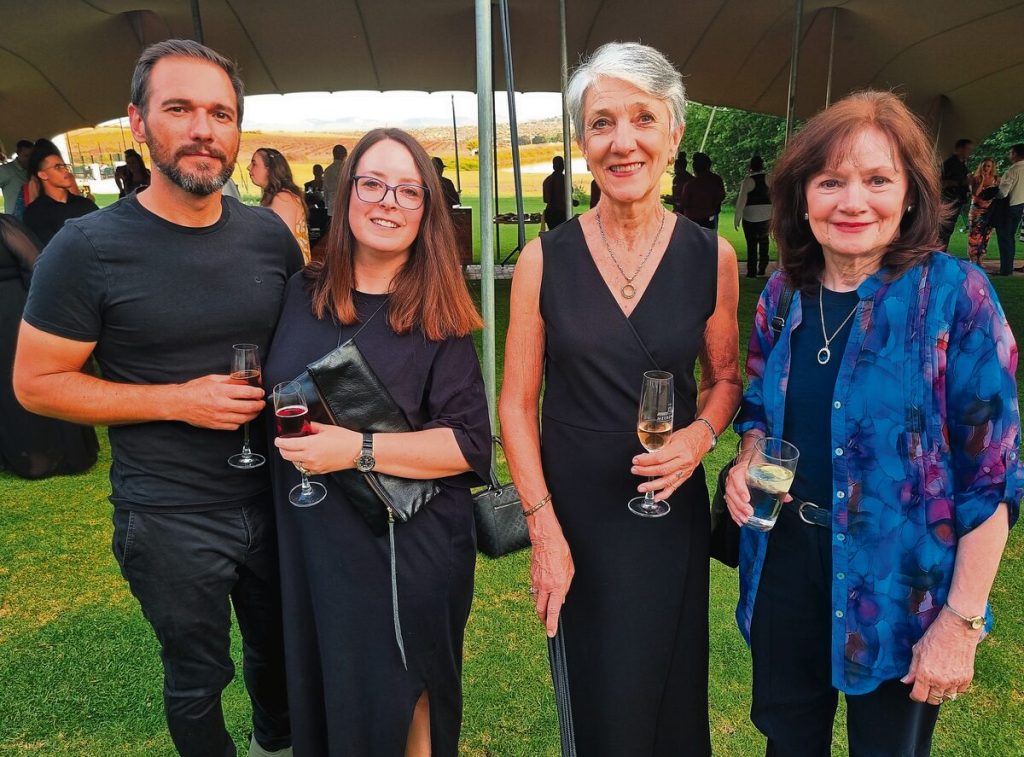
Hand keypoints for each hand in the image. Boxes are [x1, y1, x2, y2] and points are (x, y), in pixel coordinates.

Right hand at [175, 374, 264, 429]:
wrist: (179, 403)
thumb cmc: (194, 389)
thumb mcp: (213, 379)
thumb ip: (230, 380)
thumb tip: (245, 381)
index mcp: (222, 391)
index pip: (247, 393)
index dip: (258, 393)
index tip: (260, 392)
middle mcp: (222, 404)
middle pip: (249, 407)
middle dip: (259, 405)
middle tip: (261, 403)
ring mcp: (220, 416)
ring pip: (244, 419)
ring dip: (253, 415)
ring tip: (255, 410)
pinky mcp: (216, 425)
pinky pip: (235, 426)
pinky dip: (241, 422)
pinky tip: (241, 417)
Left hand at [274, 422, 360, 474]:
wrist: (357, 451)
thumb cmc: (344, 439)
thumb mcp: (326, 428)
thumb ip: (311, 427)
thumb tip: (302, 426)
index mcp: (310, 445)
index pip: (286, 445)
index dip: (279, 442)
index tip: (278, 439)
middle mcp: (310, 458)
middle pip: (286, 456)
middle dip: (282, 449)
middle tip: (284, 444)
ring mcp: (314, 466)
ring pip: (294, 463)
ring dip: (292, 456)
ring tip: (297, 449)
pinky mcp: (319, 471)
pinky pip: (304, 468)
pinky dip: (301, 463)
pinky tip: (306, 456)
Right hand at [527, 508, 573, 637]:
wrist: (546, 539)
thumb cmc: (560, 552)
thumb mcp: (570, 571)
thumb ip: (565, 587)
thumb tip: (561, 598)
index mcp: (557, 586)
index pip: (553, 611)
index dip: (552, 624)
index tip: (551, 633)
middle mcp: (545, 586)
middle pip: (540, 609)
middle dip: (543, 619)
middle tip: (547, 623)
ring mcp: (536, 581)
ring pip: (536, 599)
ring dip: (541, 605)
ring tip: (547, 605)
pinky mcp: (531, 576)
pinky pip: (535, 588)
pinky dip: (539, 591)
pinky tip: (544, 586)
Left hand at [631, 423, 710, 501]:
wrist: (701, 440)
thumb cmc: (686, 436)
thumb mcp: (671, 437)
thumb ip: (659, 447)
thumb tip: (644, 456)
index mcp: (679, 448)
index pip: (659, 457)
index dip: (646, 461)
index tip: (636, 460)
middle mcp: (683, 461)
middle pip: (662, 470)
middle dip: (646, 472)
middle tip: (635, 471)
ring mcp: (685, 470)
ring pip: (667, 481)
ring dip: (652, 486)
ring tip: (642, 487)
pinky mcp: (686, 476)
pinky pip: (675, 487)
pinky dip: (665, 494)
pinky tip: (656, 497)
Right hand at [723, 447, 792, 525]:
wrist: (749, 461)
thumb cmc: (757, 465)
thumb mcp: (768, 469)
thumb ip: (778, 483)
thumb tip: (788, 498)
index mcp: (741, 469)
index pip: (737, 478)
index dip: (741, 489)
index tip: (747, 499)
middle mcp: (733, 478)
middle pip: (732, 492)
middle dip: (740, 505)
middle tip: (749, 513)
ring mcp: (730, 486)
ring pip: (729, 499)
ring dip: (736, 511)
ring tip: (744, 519)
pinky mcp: (730, 493)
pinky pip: (729, 504)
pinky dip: (733, 513)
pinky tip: (739, 520)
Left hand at [901, 609, 980, 703]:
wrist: (957, 629)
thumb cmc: (935, 636)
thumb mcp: (918, 650)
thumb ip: (912, 669)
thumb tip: (906, 681)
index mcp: (925, 674)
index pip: (919, 696)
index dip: (914, 696)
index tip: (914, 692)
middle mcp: (940, 681)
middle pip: (933, 700)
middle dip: (928, 695)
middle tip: (926, 687)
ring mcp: (955, 681)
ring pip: (947, 697)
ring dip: (942, 693)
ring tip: (938, 682)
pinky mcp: (967, 679)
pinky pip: (960, 691)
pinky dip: (955, 688)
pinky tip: (950, 678)